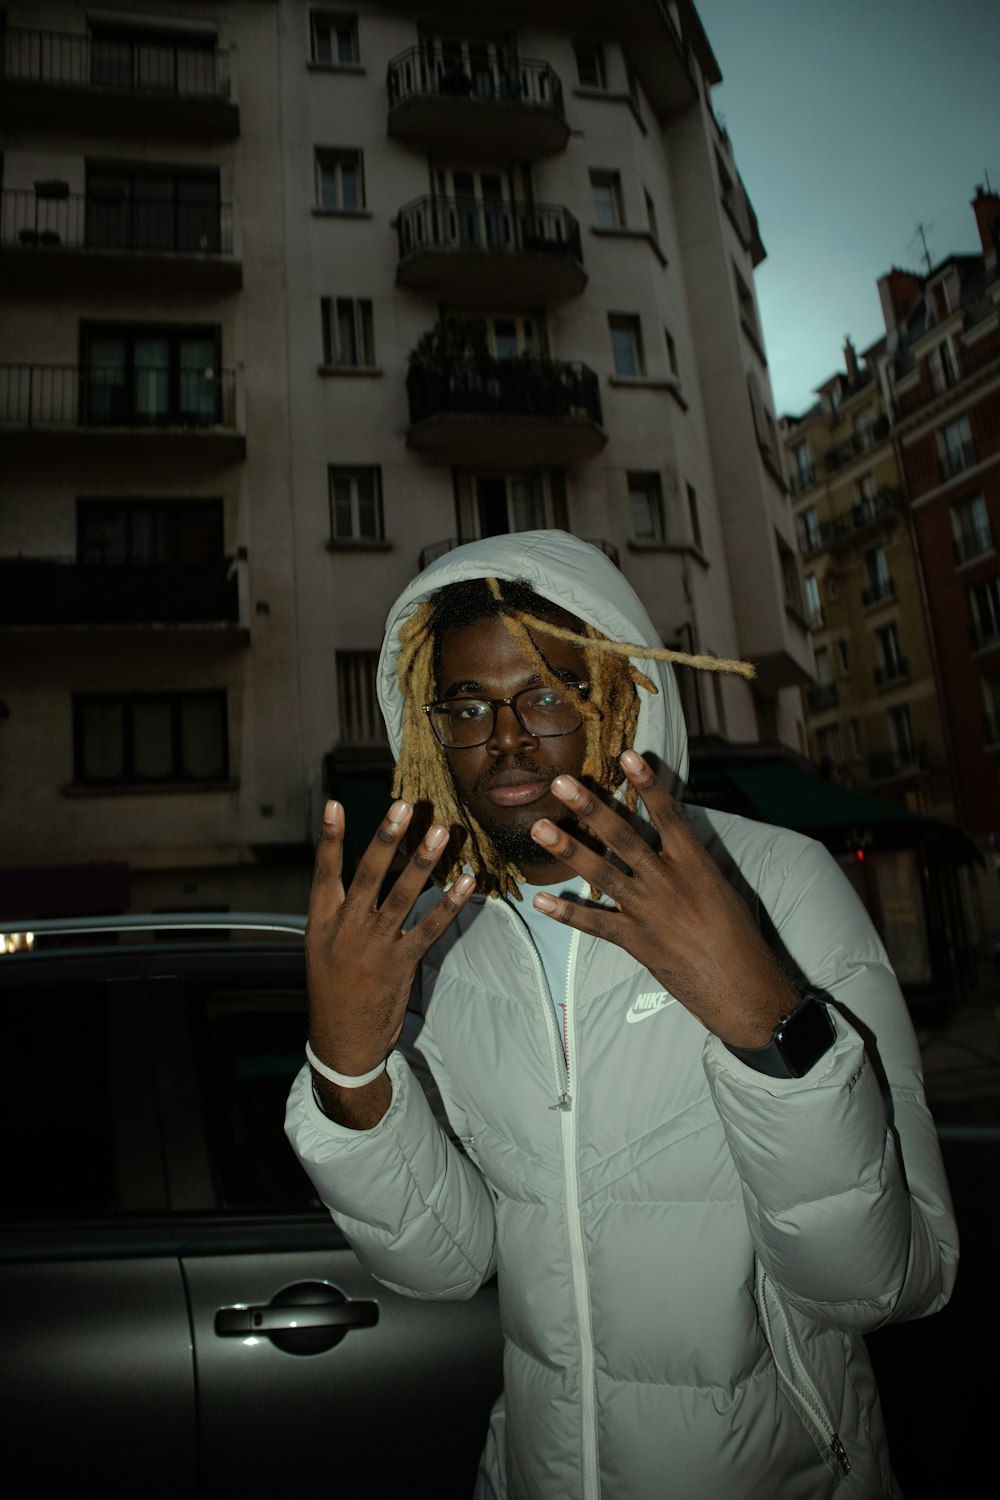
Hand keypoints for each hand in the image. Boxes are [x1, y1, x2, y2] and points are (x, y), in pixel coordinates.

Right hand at [306, 799, 474, 1118]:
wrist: (341, 1042)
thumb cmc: (334, 989)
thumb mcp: (322, 948)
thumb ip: (338, 911)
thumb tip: (360, 872)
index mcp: (321, 922)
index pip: (324, 872)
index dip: (330, 838)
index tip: (336, 804)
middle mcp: (345, 929)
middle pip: (367, 876)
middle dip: (387, 839)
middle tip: (404, 806)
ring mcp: (374, 947)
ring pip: (402, 896)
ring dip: (424, 862)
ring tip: (441, 832)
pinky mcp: (400, 965)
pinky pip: (428, 928)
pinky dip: (448, 904)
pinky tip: (465, 882)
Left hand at [529, 751, 797, 1046]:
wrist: (746, 990)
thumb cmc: (742, 938)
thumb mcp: (725, 890)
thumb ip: (695, 865)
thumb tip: (676, 842)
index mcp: (696, 864)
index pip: (668, 813)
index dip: (647, 783)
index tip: (626, 754)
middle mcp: (669, 882)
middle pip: (623, 837)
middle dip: (590, 807)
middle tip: (561, 782)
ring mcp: (650, 912)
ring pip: (602, 873)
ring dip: (568, 849)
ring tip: (539, 827)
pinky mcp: (638, 942)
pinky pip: (595, 924)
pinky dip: (568, 912)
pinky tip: (541, 900)